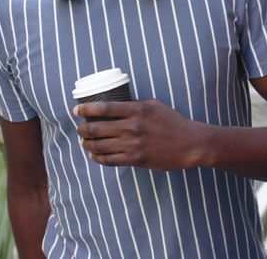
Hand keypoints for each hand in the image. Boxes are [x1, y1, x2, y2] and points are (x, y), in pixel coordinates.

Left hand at [74, 100, 206, 170]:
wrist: (190, 144)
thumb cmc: (173, 122)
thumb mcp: (154, 105)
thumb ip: (135, 106)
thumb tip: (115, 107)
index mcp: (137, 110)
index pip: (103, 108)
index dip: (86, 109)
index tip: (77, 110)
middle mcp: (132, 127)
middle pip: (97, 128)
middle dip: (83, 130)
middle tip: (79, 129)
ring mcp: (133, 145)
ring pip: (99, 146)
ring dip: (87, 145)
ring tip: (84, 142)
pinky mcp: (135, 160)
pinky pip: (109, 160)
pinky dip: (98, 158)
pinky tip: (95, 155)